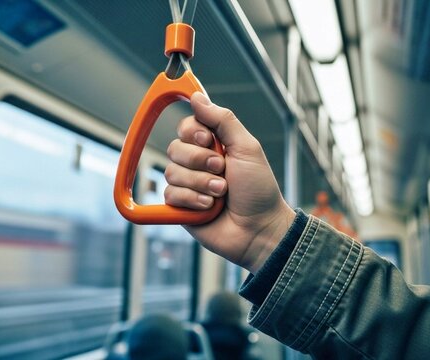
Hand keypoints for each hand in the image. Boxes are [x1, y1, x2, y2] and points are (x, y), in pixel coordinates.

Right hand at [164, 92, 295, 272]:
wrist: (259, 228)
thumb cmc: (258, 189)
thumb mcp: (246, 147)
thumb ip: (223, 120)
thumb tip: (197, 97)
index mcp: (213, 145)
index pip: (186, 126)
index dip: (193, 131)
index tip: (207, 139)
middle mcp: (197, 163)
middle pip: (176, 148)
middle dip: (200, 161)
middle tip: (222, 171)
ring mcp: (187, 184)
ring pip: (172, 172)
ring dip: (200, 183)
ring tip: (220, 193)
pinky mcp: (179, 207)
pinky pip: (170, 194)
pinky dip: (192, 200)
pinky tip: (208, 207)